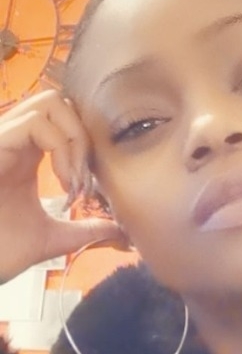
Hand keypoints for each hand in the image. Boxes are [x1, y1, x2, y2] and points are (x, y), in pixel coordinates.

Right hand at [0, 90, 125, 282]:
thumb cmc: (0, 251)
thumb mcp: (52, 238)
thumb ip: (84, 230)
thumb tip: (117, 230)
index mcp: (25, 156)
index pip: (64, 122)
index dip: (86, 143)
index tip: (89, 185)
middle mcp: (14, 141)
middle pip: (59, 102)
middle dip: (84, 134)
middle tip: (84, 177)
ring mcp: (3, 139)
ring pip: (50, 102)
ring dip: (75, 139)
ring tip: (74, 180)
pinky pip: (35, 122)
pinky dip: (60, 147)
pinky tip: (63, 180)